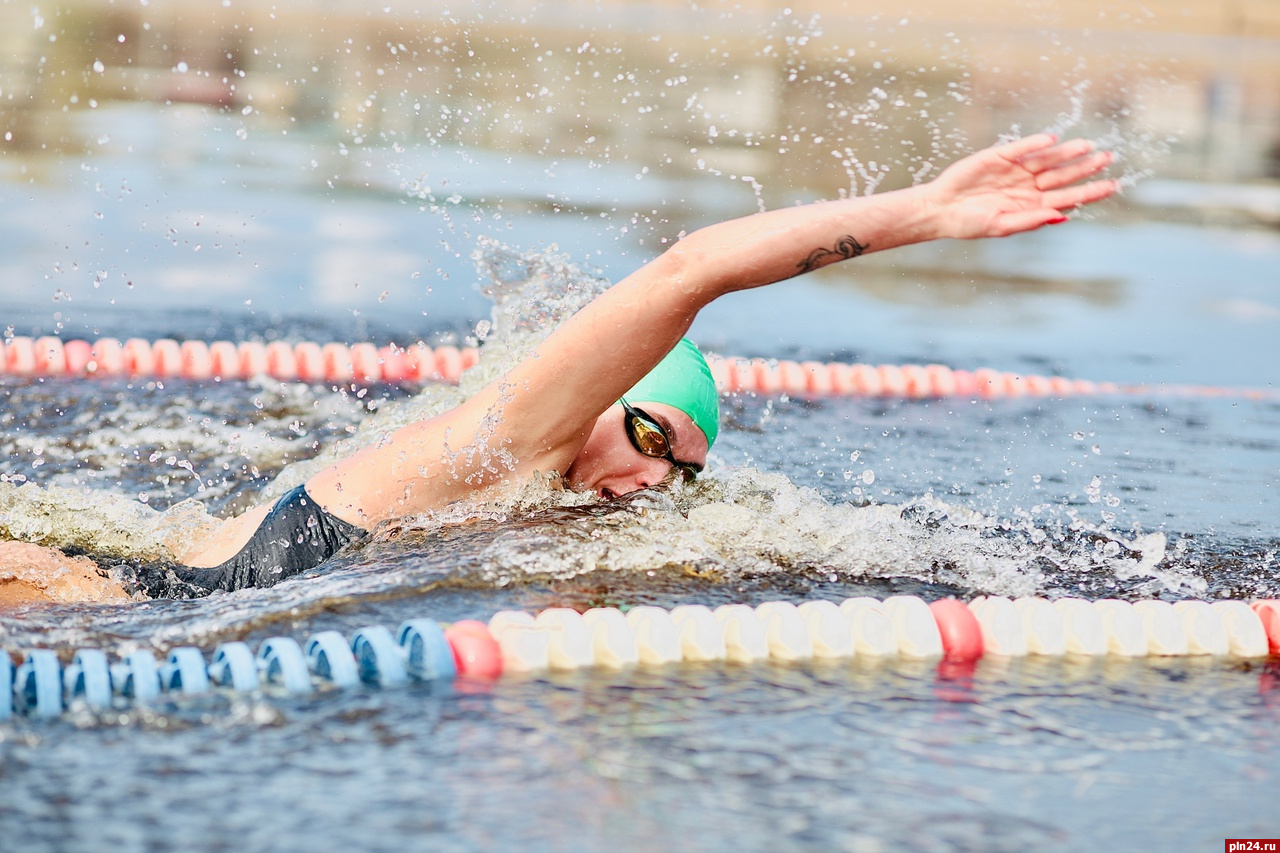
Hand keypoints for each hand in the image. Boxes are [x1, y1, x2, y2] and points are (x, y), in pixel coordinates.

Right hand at [923, 134, 1117, 239]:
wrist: (939, 210)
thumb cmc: (969, 224)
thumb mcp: (1000, 226)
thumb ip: (1030, 220)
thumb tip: (1060, 216)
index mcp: (1032, 206)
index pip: (1068, 197)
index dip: (1090, 191)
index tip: (1113, 185)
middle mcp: (1028, 187)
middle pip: (1063, 175)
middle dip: (1085, 167)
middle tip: (1108, 157)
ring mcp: (1015, 171)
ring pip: (1047, 160)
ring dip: (1067, 153)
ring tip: (1088, 146)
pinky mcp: (998, 157)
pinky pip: (1022, 148)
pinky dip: (1035, 144)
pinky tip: (1052, 140)